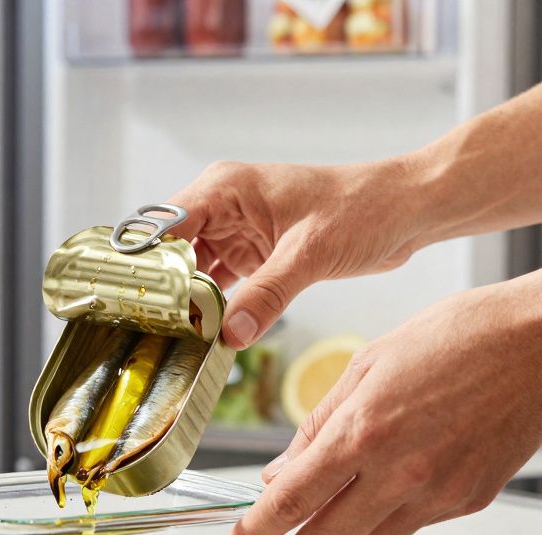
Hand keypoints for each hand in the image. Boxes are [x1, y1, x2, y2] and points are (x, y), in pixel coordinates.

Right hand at [167, 158, 428, 347]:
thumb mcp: (310, 254)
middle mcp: (223, 206)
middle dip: (162, 289)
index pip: (165, 226)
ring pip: (193, 272)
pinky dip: (213, 307)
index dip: (146, 262)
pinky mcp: (255, 253)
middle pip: (171, 252)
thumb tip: (229, 334)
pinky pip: (220, 284)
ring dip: (187, 302)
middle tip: (149, 329)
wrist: (406, 210)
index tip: (135, 300)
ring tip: (172, 338)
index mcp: (226, 188)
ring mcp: (237, 231)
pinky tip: (205, 333)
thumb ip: (267, 294)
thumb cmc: (363, 208)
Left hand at [212, 273, 541, 534]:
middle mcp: (398, 471)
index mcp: (363, 431)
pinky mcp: (467, 501)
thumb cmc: (455, 337)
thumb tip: (281, 474)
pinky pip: (407, 528)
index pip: (290, 502)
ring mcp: (437, 492)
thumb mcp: (366, 365)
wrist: (541, 344)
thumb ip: (318, 426)